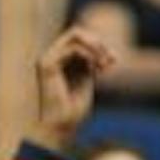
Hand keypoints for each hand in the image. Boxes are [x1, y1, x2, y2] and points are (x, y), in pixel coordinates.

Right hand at [31, 24, 112, 147]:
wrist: (60, 127)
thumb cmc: (73, 110)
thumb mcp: (86, 78)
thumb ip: (89, 62)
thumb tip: (100, 44)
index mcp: (58, 62)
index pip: (79, 40)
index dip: (99, 46)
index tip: (113, 62)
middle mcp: (50, 57)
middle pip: (77, 32)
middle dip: (99, 43)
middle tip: (112, 59)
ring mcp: (46, 59)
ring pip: (75, 34)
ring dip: (96, 46)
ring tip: (106, 64)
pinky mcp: (47, 64)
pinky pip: (73, 47)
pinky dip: (90, 54)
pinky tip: (97, 69)